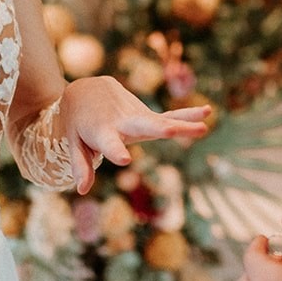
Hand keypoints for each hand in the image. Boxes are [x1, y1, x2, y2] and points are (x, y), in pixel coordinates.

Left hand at [61, 76, 209, 192]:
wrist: (87, 90)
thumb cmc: (78, 122)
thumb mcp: (74, 143)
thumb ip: (81, 165)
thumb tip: (82, 190)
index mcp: (102, 132)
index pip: (110, 144)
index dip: (117, 151)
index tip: (125, 159)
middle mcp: (121, 121)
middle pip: (142, 126)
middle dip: (157, 129)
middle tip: (171, 132)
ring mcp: (136, 114)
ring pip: (162, 120)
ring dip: (184, 123)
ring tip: (204, 127)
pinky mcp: (146, 113)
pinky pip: (169, 115)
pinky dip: (187, 114)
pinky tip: (207, 112)